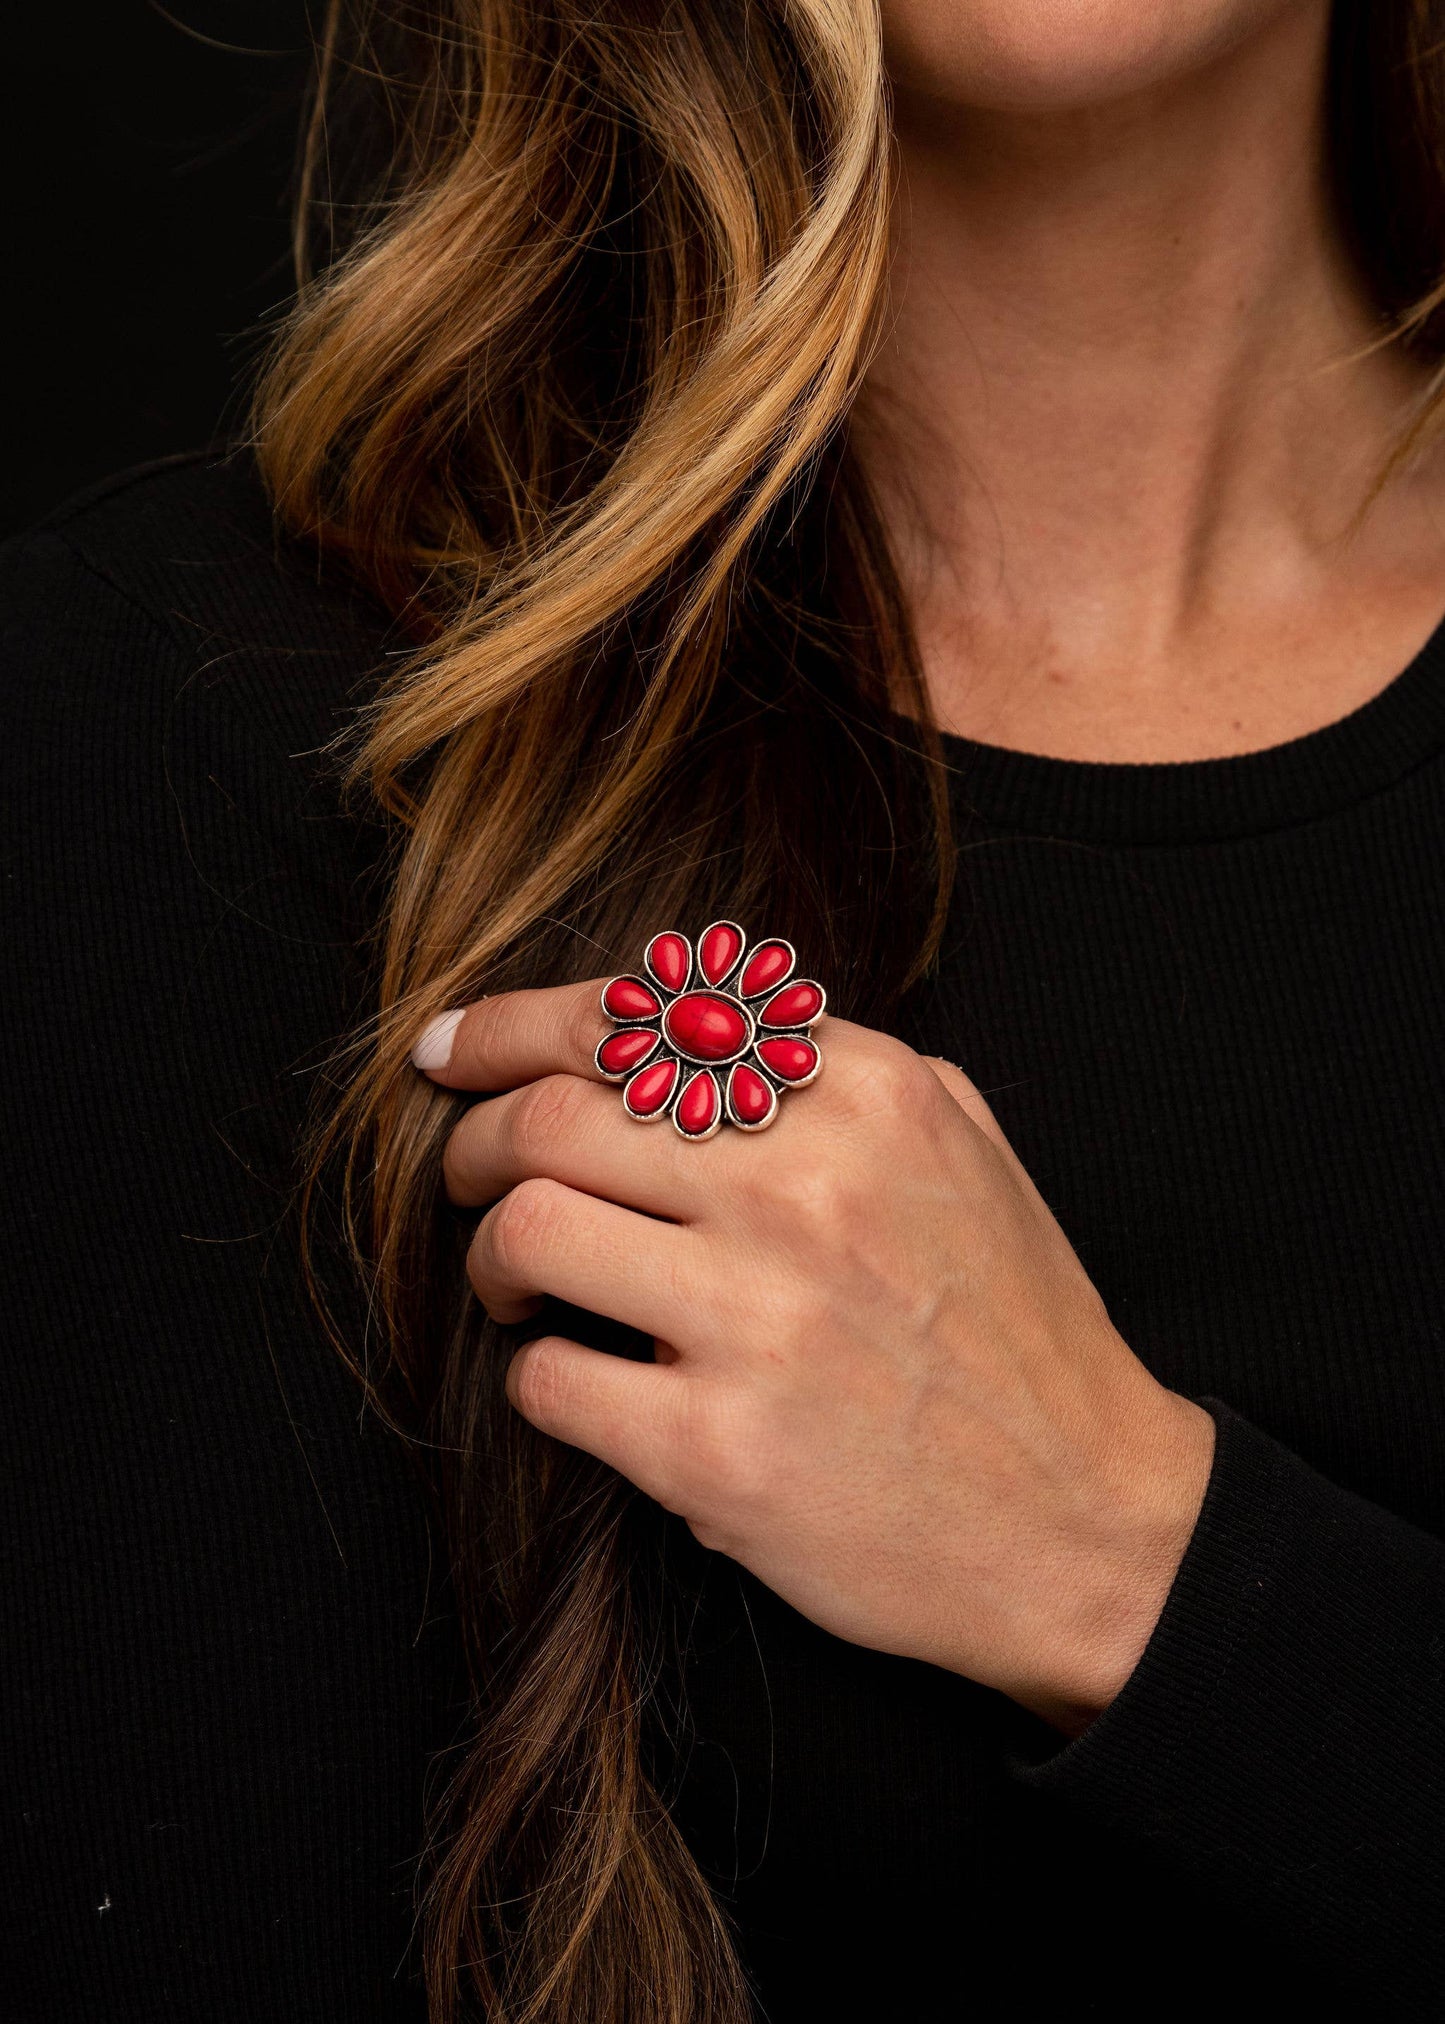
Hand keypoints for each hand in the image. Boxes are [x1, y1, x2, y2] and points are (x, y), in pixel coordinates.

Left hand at [417, 983, 1213, 1730]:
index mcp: (863, 1096)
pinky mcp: (717, 1452)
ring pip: (526, 1231)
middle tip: (466, 1176)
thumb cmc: (1015, 1331)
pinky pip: (547, 1379)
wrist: (1089, 1523)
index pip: (631, 1019)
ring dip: (488, 1257)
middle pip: (551, 1118)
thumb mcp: (960, 1148)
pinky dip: (539, 1374)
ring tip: (514, 1283)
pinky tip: (585, 1383)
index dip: (509, 1028)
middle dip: (475, 1144)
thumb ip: (832, 1067)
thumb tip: (673, 1022)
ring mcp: (760, 1321)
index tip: (450, 1053)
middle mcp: (806, 1190)